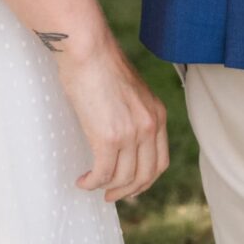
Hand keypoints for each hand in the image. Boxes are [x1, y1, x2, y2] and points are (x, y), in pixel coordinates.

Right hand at [52, 34, 167, 202]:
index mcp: (157, 113)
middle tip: (111, 195)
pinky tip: (83, 181)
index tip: (130, 185)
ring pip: (124, 178)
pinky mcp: (109, 136)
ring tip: (91, 185)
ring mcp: (131, 132)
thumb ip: (132, 113)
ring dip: (107, 188)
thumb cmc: (100, 63)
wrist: (87, 48)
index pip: (160, 160)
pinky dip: (92, 182)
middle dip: (128, 191)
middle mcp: (149, 125)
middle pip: (146, 175)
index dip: (145, 180)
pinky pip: (103, 173)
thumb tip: (119, 133)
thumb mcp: (130, 90)